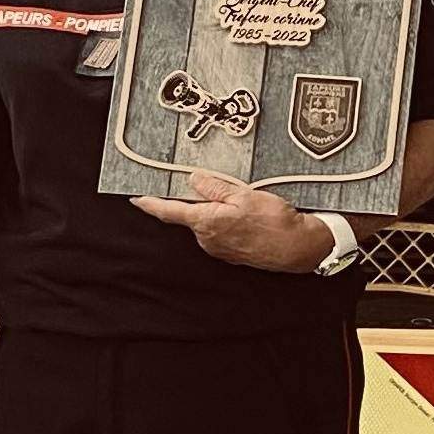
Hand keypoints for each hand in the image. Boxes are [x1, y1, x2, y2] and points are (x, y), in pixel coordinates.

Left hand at [130, 170, 333, 272]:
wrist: (296, 248)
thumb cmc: (273, 221)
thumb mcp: (243, 194)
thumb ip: (214, 187)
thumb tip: (193, 179)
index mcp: (206, 222)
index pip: (170, 212)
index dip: (150, 204)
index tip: (136, 198)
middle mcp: (206, 239)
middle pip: (190, 214)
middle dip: (197, 200)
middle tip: (218, 187)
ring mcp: (217, 248)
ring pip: (206, 223)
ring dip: (215, 211)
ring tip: (242, 202)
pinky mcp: (229, 253)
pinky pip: (219, 232)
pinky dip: (225, 221)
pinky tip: (245, 216)